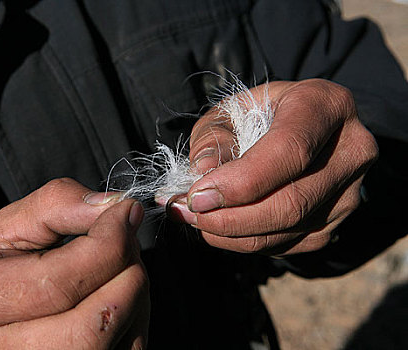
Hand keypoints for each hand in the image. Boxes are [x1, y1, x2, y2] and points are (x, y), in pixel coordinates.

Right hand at [0, 178, 148, 348]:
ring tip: (117, 268)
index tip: (125, 213)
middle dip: (127, 270)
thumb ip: (56, 206)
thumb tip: (114, 206)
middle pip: (94, 322)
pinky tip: (114, 299)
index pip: (59, 283)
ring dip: (135, 296)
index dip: (108, 244)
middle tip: (124, 241)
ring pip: (118, 344)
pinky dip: (134, 321)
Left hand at [168, 79, 377, 255]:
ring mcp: (349, 191)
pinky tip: (220, 228)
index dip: (241, 182)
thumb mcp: (230, 111)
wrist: (297, 130)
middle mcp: (350, 150)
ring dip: (231, 234)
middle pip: (291, 202)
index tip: (197, 195)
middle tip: (187, 213)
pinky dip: (246, 242)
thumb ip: (212, 138)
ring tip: (194, 219)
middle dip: (230, 217)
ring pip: (288, 229)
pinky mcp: (337, 221)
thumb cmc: (259, 115)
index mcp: (325, 105)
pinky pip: (288, 245)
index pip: (289, 151)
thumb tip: (200, 175)